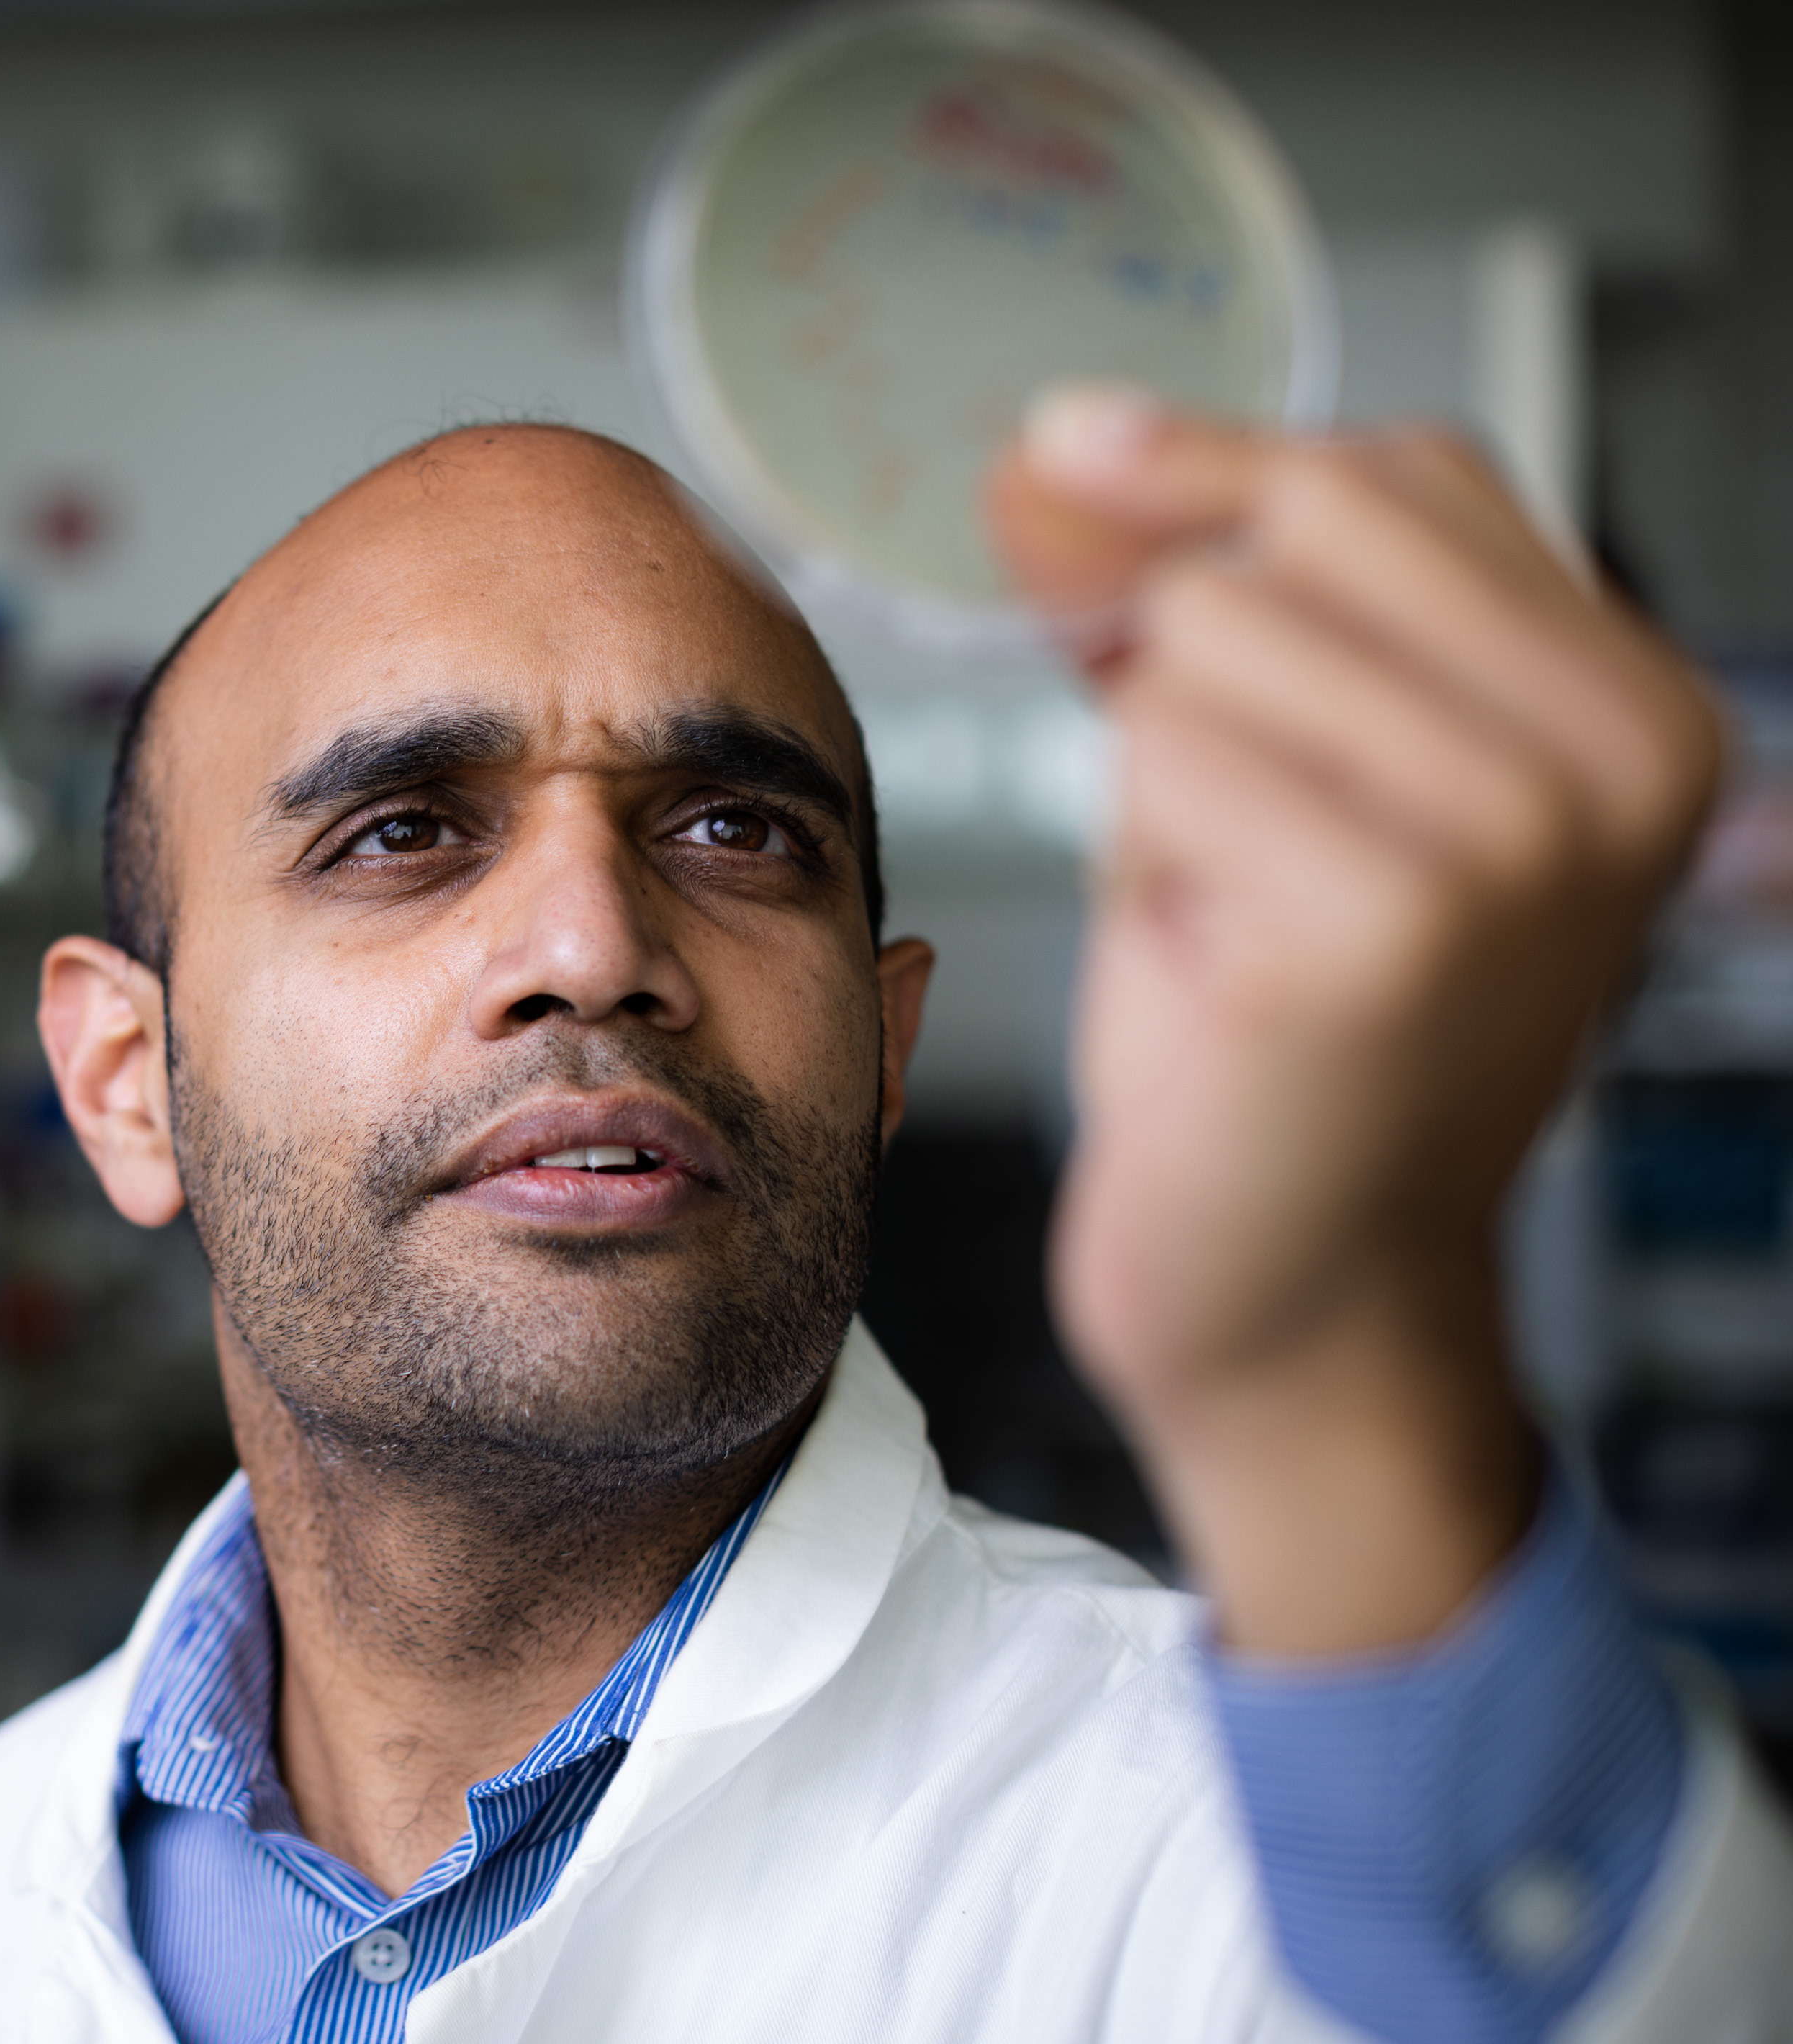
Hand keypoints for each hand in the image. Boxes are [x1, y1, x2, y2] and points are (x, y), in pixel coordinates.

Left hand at [986, 385, 1722, 1654]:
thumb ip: (1193, 599)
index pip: (1395, 470)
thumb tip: (1053, 443)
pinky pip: (1160, 759)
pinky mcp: (1385, 926)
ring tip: (1235, 914)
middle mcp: (1612, 762)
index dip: (1206, 476)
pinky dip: (1141, 859)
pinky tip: (1215, 969)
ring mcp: (1513, 843)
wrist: (1295, 1294)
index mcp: (1633, 707)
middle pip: (1287, 534)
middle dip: (1188, 665)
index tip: (1085, 489)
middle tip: (1232, 831)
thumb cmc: (1275, 1040)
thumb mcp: (1276, 774)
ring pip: (1202, 644)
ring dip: (1160, 781)